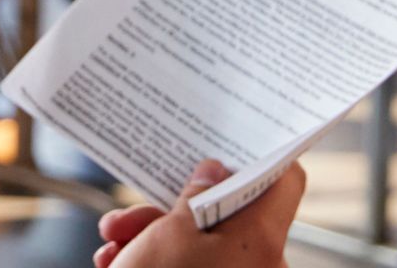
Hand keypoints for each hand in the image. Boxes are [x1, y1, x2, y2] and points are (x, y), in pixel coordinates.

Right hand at [96, 159, 303, 267]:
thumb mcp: (169, 233)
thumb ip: (194, 195)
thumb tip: (214, 171)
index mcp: (264, 243)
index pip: (284, 182)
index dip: (258, 155)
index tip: (226, 141)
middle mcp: (262, 266)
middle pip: (227, 214)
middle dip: (171, 207)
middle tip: (130, 211)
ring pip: (201, 242)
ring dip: (151, 235)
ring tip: (112, 242)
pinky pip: (192, 267)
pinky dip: (155, 261)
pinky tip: (117, 263)